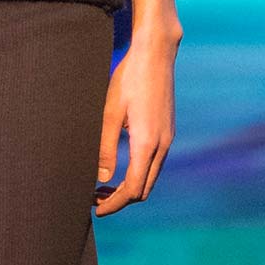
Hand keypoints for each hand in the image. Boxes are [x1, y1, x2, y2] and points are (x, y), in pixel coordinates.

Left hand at [94, 22, 180, 216]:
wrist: (156, 55)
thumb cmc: (130, 79)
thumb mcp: (110, 113)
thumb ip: (106, 147)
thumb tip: (102, 177)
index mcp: (148, 143)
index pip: (133, 188)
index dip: (115, 204)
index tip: (96, 209)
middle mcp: (162, 144)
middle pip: (145, 188)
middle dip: (121, 200)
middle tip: (96, 200)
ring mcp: (168, 138)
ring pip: (151, 177)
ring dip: (130, 187)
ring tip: (104, 186)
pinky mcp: (167, 131)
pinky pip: (155, 163)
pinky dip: (138, 173)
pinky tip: (121, 167)